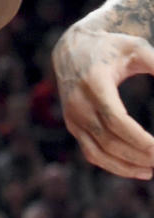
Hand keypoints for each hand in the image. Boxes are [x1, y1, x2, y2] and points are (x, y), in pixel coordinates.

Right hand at [53, 19, 153, 178]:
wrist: (72, 48)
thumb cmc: (111, 47)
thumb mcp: (136, 48)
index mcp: (93, 82)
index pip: (115, 119)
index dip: (138, 138)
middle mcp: (78, 102)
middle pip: (109, 140)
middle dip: (138, 155)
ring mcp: (73, 116)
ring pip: (99, 152)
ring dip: (126, 166)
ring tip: (151, 170)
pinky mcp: (72, 125)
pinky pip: (91, 153)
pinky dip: (112, 166)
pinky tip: (135, 169)